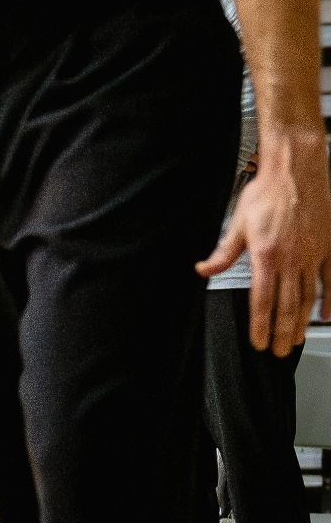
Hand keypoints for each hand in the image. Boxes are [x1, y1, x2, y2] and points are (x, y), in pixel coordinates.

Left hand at [198, 139, 330, 356]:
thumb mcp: (237, 223)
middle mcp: (292, 259)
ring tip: (295, 340)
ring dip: (301, 321)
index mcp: (266, 255)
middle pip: (286, 304)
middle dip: (281, 331)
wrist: (296, 171)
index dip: (259, 324)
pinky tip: (326, 315)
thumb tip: (203, 270)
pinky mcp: (328, 247)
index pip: (261, 299)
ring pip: (308, 296)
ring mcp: (313, 254)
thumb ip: (223, 253)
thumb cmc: (266, 193)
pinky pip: (330, 279)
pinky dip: (329, 299)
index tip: (257, 342)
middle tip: (278, 352)